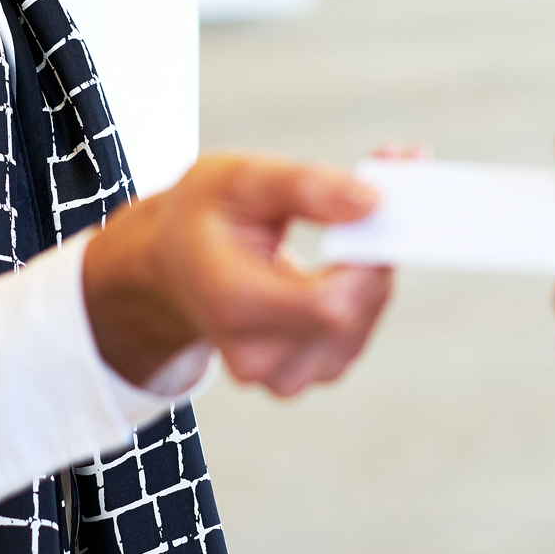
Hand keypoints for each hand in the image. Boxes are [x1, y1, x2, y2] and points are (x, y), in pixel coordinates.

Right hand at [82, 154, 391, 396]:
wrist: (170, 265)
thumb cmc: (202, 217)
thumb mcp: (239, 179)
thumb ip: (304, 186)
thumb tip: (374, 203)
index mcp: (234, 305)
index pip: (329, 305)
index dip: (368, 257)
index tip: (381, 200)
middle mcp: (259, 355)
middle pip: (352, 313)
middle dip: (378, 247)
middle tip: (384, 183)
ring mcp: (285, 374)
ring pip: (363, 322)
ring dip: (375, 268)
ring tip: (356, 217)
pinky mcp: (308, 372)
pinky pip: (357, 332)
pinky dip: (366, 289)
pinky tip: (348, 254)